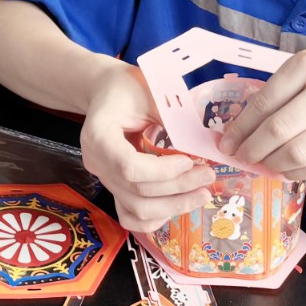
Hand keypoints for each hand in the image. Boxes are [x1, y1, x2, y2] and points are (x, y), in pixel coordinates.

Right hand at [80, 65, 213, 231]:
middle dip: (179, 188)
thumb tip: (209, 144)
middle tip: (209, 176)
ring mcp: (104, 178)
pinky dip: (154, 218)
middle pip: (137, 192)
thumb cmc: (128, 87)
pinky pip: (130, 215)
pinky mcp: (114, 186)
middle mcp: (97, 163)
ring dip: (174, 206)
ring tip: (202, 193)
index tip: (189, 160)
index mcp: (98, 136)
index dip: (163, 171)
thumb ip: (174, 118)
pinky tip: (177, 205)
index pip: (129, 167)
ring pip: (137, 209)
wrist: (106, 91)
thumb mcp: (151, 92)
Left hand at [220, 49, 305, 180]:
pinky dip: (293, 173)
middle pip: (276, 130)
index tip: (226, 142)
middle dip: (251, 149)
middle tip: (241, 156)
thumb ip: (282, 91)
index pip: (264, 102)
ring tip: (262, 164)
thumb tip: (241, 126)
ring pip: (295, 153)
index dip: (240, 127)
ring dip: (270, 164)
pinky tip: (285, 169)